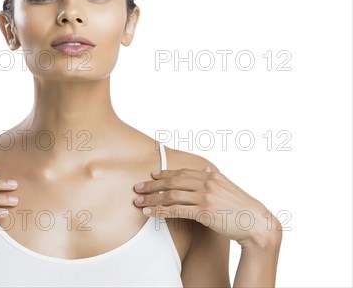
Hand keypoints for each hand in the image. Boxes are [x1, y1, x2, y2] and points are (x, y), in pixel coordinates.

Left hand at [132, 167, 280, 247]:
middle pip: (173, 181)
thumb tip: (204, 170)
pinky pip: (176, 210)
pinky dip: (160, 211)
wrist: (257, 225)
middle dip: (152, 185)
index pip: (182, 172)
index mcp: (212, 176)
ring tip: (138, 202)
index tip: (152, 175)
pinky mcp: (204, 212)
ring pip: (171, 195)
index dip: (165, 173)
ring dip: (152, 199)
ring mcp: (206, 197)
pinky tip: (149, 213)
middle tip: (137, 188)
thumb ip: (214, 179)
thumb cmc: (242, 209)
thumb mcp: (229, 188)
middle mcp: (207, 183)